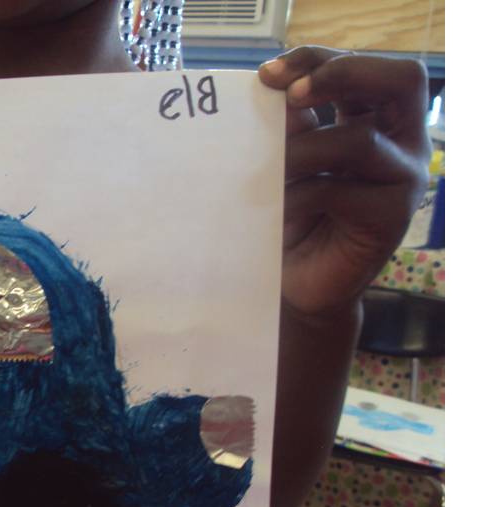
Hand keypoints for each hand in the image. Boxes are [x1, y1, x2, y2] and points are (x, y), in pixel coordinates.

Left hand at [258, 46, 431, 318]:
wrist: (298, 283)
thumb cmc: (291, 218)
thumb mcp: (288, 163)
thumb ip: (291, 127)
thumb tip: (273, 89)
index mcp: (376, 118)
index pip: (363, 68)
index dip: (318, 60)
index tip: (267, 73)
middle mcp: (401, 141)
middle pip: (401, 80)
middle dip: (341, 75)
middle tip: (290, 94)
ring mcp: (403, 178)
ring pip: (360, 139)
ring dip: (302, 149)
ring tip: (268, 170)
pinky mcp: (391, 216)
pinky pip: (340, 190)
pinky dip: (298, 195)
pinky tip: (276, 209)